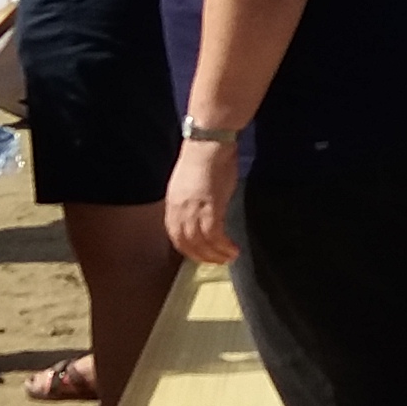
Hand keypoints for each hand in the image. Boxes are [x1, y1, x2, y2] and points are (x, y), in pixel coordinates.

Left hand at [165, 133, 240, 264]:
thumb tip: (201, 211)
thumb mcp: (190, 183)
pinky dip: (223, 246)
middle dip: (202, 256)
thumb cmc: (204, 157)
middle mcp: (179, 210)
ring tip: (228, 258)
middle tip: (216, 262)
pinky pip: (215, 236)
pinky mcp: (210, 208)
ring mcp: (193, 210)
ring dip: (215, 255)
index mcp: (173, 203)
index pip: (175, 235)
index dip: (187, 249)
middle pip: (186, 243)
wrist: (208, 143)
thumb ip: (192, 200)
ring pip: (201, 243)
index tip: (200, 255)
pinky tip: (233, 249)